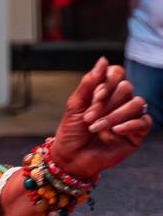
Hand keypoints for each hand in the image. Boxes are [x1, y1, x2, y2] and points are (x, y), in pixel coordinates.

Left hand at [51, 58, 150, 181]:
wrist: (72, 156)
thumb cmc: (71, 129)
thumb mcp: (76, 103)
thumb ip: (90, 82)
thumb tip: (103, 60)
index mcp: (104, 91)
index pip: (117, 73)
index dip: (108, 82)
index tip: (95, 96)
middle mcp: (118, 101)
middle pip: (126, 88)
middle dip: (107, 102)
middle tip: (90, 116)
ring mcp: (129, 117)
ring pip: (137, 103)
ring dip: (116, 114)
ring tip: (98, 126)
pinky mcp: (136, 134)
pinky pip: (144, 122)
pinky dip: (129, 124)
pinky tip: (115, 130)